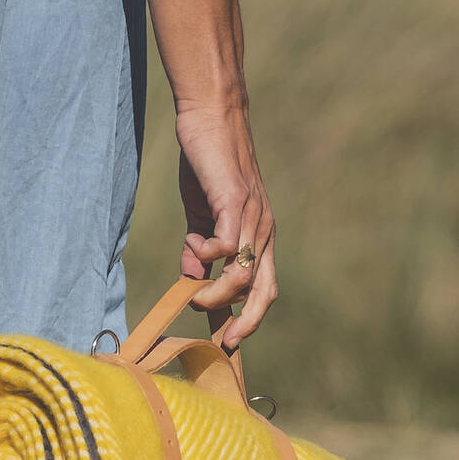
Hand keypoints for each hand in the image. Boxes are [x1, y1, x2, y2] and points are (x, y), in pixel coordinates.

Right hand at [175, 101, 277, 349]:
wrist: (209, 117)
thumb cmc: (206, 165)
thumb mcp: (201, 216)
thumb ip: (197, 249)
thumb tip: (192, 280)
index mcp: (258, 236)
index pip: (264, 287)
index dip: (251, 317)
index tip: (231, 342)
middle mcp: (263, 231)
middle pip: (265, 289)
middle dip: (248, 321)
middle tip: (226, 341)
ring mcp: (253, 217)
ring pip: (244, 274)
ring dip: (216, 293)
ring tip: (192, 294)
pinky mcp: (235, 202)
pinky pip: (227, 244)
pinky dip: (208, 255)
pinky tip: (193, 247)